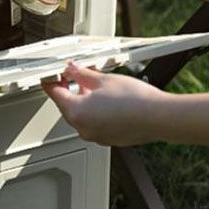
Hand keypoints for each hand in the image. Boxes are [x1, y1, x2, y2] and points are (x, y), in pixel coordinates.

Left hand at [42, 62, 164, 145]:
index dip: (52, 82)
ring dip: (83, 101)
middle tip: (72, 76)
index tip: (50, 76)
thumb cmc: (134, 100)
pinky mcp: (109, 139)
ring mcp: (96, 136)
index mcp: (76, 112)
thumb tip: (72, 69)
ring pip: (81, 116)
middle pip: (67, 107)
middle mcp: (83, 128)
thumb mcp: (103, 79)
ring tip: (93, 86)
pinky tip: (106, 101)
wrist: (159, 117)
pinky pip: (95, 124)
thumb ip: (82, 74)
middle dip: (68, 90)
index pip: (55, 95)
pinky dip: (95, 112)